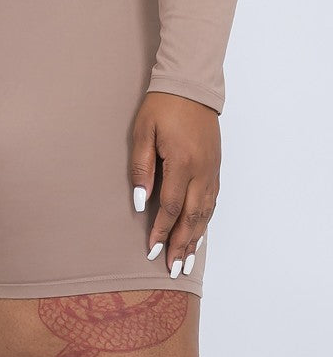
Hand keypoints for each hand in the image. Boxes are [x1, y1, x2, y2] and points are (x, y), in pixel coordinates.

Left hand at [129, 91, 220, 276]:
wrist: (191, 86)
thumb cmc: (162, 106)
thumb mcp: (143, 131)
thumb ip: (141, 167)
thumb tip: (139, 202)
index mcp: (181, 163)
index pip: (170, 208)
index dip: (161, 232)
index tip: (152, 251)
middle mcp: (201, 171)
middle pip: (192, 217)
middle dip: (182, 245)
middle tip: (174, 270)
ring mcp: (212, 170)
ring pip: (206, 213)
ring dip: (196, 238)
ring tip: (187, 261)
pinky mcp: (216, 166)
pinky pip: (212, 201)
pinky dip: (206, 221)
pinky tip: (200, 232)